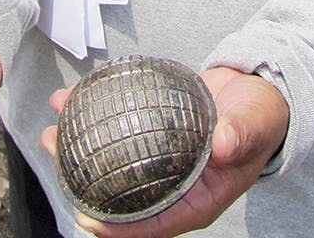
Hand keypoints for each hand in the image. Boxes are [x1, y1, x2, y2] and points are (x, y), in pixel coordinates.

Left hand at [40, 66, 288, 236]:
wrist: (260, 89)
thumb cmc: (261, 116)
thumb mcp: (255, 124)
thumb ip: (239, 134)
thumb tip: (224, 144)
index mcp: (196, 199)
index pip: (152, 224)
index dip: (117, 228)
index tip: (85, 219)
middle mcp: (173, 183)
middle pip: (121, 192)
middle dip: (82, 179)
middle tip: (53, 148)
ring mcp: (160, 159)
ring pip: (113, 160)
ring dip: (80, 144)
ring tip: (52, 125)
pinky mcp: (154, 131)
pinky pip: (120, 128)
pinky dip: (97, 115)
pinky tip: (76, 98)